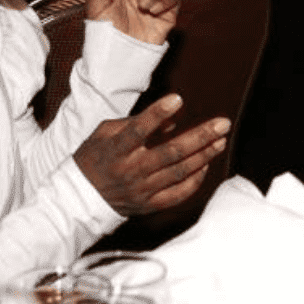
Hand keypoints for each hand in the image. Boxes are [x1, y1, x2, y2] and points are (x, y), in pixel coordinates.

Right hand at [74, 94, 230, 215]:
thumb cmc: (95, 157)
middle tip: (223, 123)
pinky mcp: (149, 205)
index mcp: (116, 149)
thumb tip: (172, 118)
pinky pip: (178, 194)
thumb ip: (137, 122)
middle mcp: (130, 170)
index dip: (157, 114)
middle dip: (200, 136)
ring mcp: (141, 190)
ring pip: (179, 172)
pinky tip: (206, 164)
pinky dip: (195, 180)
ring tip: (221, 140)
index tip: (177, 99)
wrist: (80, 199)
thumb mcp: (107, 132)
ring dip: (204, 155)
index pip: (138, 130)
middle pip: (171, 152)